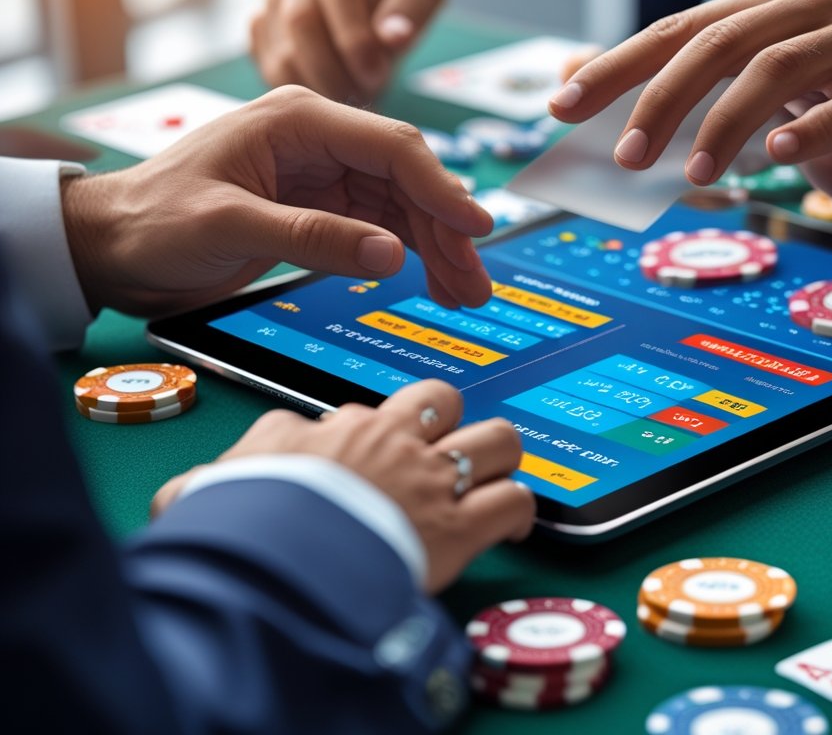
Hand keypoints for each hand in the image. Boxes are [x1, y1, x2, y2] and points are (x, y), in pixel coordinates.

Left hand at [61, 85, 492, 316]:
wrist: (108, 248)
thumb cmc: (152, 222)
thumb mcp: (229, 226)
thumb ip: (313, 237)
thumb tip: (392, 255)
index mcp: (296, 121)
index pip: (390, 146)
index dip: (439, 188)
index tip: (475, 229)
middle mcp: (316, 140)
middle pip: (405, 179)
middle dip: (445, 230)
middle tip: (475, 282)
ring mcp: (319, 175)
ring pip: (399, 206)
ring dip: (434, 248)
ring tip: (464, 292)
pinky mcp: (316, 208)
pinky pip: (377, 227)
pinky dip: (407, 255)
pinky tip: (430, 280)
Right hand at [152, 380, 534, 592]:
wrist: (274, 555)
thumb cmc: (240, 525)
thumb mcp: (207, 493)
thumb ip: (205, 483)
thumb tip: (186, 491)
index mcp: (333, 430)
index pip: (363, 413)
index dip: (371, 436)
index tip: (370, 460)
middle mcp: (390, 441)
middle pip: (441, 399)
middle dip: (448, 420)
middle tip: (443, 451)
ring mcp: (430, 479)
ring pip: (496, 437)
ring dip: (498, 454)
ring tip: (493, 475)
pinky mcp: (460, 525)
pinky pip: (514, 501)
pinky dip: (520, 511)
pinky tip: (512, 525)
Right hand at [250, 0, 445, 103]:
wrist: (379, 0)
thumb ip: (413, 8)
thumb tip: (392, 36)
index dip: (355, 38)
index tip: (376, 73)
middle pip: (301, 22)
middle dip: (337, 70)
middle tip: (367, 95)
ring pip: (283, 52)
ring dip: (321, 86)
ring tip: (355, 96)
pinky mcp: (262, 26)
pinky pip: (271, 68)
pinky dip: (303, 91)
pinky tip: (332, 95)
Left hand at [548, 0, 831, 205]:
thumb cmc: (826, 108)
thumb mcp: (743, 96)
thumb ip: (668, 88)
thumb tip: (569, 80)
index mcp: (760, 10)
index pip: (674, 31)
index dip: (616, 68)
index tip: (563, 107)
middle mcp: (805, 12)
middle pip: (719, 44)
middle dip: (662, 100)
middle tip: (627, 156)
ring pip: (777, 70)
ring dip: (726, 123)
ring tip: (694, 172)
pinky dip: (810, 131)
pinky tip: (778, 156)